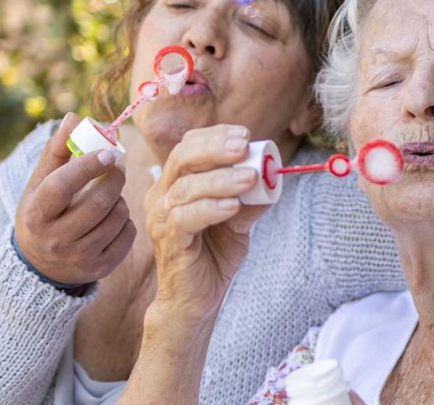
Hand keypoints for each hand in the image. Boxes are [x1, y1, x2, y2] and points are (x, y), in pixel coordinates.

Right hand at [14, 113, 134, 284]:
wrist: (39, 265)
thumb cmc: (42, 212)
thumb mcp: (40, 183)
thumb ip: (57, 150)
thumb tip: (74, 117)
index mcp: (36, 214)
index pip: (62, 186)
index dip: (87, 167)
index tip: (109, 152)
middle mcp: (55, 239)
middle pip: (98, 203)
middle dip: (114, 179)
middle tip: (117, 166)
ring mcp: (78, 257)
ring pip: (116, 217)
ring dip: (120, 199)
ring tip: (111, 194)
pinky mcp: (99, 268)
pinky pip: (127, 236)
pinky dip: (126, 220)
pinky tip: (114, 217)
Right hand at [145, 124, 268, 320]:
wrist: (196, 299)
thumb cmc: (212, 255)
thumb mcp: (238, 221)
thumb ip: (250, 199)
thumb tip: (272, 177)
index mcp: (175, 184)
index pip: (188, 147)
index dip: (215, 136)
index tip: (245, 135)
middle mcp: (162, 195)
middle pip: (181, 158)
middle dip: (215, 148)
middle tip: (244, 146)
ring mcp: (161, 218)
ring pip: (185, 188)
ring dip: (221, 179)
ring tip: (249, 178)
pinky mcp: (167, 240)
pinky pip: (185, 218)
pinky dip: (210, 208)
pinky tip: (232, 206)